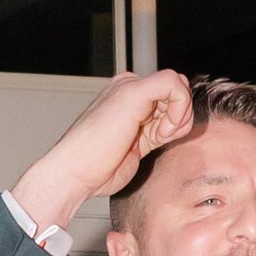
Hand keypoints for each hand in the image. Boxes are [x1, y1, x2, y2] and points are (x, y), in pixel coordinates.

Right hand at [9, 71, 195, 233]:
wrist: (74, 172)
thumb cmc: (97, 167)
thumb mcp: (137, 146)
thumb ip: (155, 130)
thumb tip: (178, 126)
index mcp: (127, 98)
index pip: (171, 95)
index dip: (177, 120)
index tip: (160, 141)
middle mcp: (127, 88)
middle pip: (177, 90)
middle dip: (180, 118)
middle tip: (160, 139)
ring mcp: (128, 87)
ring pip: (179, 86)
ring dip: (179, 118)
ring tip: (156, 137)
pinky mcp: (133, 91)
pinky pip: (174, 84)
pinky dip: (179, 110)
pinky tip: (161, 132)